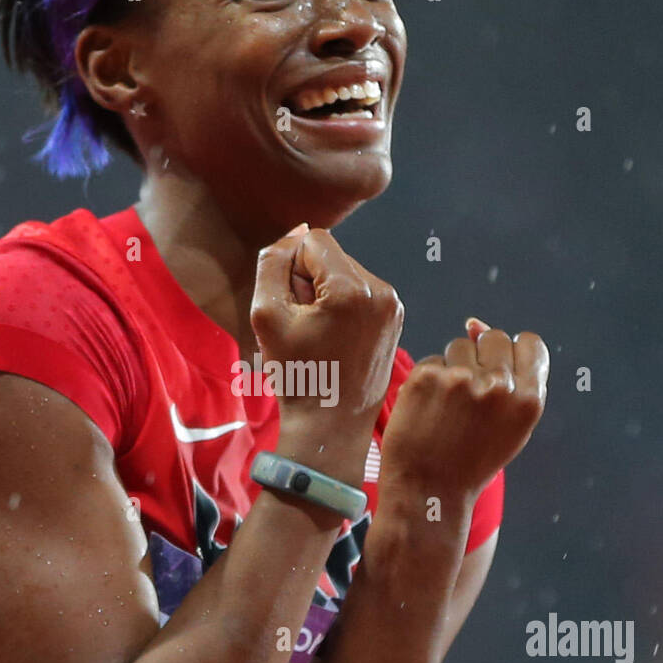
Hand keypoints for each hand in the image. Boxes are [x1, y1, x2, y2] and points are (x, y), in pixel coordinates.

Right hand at [250, 223, 404, 433]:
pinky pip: (361, 294)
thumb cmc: (296, 375)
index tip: (292, 305)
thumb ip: (273, 263)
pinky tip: (335, 340)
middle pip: (332, 256)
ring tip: (319, 335)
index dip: (291, 268)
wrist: (330, 427)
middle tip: (303, 325)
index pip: (313, 240)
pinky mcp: (395, 320)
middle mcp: (381, 291)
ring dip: (326, 294)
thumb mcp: (266, 315)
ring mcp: (393, 307)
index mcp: (351, 289)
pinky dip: (343, 308)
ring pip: (346, 274)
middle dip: (311, 281)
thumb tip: (296, 234)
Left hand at [379, 317, 548, 503]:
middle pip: (494, 337)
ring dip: (454, 366)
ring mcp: (461, 379)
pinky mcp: (426, 377)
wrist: (428, 490)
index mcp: (528, 401)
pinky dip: (430, 379)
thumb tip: (476, 324)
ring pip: (460, 345)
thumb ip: (510, 378)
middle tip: (469, 393)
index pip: (531, 343)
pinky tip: (428, 408)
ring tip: (448, 405)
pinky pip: (433, 360)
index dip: (513, 354)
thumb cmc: (471, 461)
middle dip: (483, 356)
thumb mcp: (510, 427)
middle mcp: (499, 386)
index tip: (501, 373)